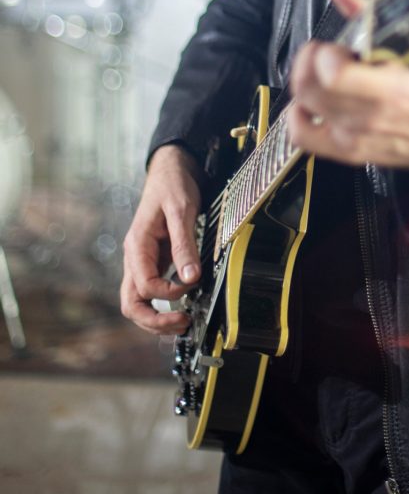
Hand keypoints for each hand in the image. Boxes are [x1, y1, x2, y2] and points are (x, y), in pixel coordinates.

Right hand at [120, 144, 202, 334]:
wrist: (170, 170)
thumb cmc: (172, 186)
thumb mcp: (181, 211)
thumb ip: (184, 244)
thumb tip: (191, 277)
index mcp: (137, 245)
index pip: (144, 285)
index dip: (168, 292)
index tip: (191, 285)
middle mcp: (134, 257)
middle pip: (131, 303)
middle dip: (154, 320)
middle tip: (182, 323)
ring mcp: (141, 261)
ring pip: (137, 301)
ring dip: (156, 317)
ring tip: (182, 322)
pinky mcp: (152, 261)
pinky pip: (149, 291)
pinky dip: (161, 304)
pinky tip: (180, 305)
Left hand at [287, 0, 408, 174]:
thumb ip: (374, 18)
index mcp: (393, 90)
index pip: (335, 74)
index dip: (325, 53)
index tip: (334, 45)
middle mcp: (370, 117)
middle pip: (311, 87)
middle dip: (309, 59)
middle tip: (323, 51)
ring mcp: (357, 137)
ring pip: (304, 106)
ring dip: (305, 81)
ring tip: (319, 72)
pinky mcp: (349, 151)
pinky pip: (304, 137)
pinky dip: (297, 116)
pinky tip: (308, 102)